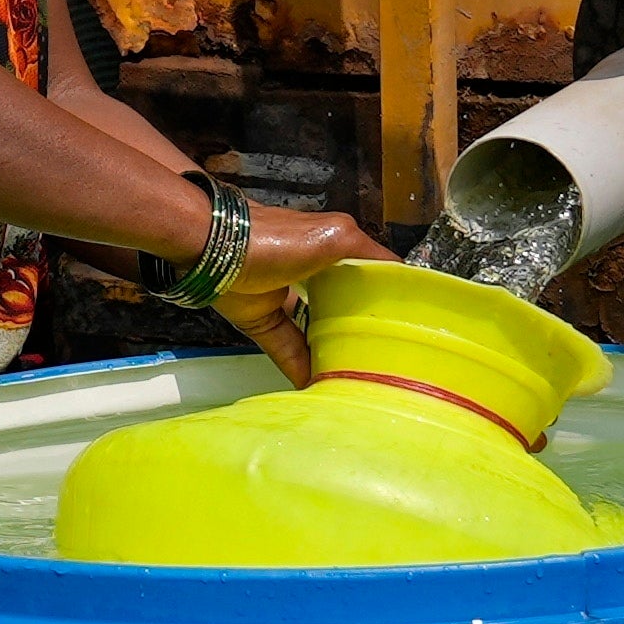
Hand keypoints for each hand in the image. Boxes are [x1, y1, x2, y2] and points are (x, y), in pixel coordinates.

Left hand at [206, 204, 391, 370]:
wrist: (211, 245)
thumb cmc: (280, 238)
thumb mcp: (337, 238)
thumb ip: (368, 256)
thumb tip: (402, 276)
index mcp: (333, 247)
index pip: (368, 273)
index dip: (388, 295)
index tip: (412, 321)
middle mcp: (312, 273)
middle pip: (343, 306)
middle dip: (361, 328)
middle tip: (388, 355)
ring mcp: (286, 298)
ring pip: (316, 331)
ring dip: (332, 350)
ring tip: (359, 373)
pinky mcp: (261, 320)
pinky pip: (287, 349)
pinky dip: (301, 369)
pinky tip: (320, 386)